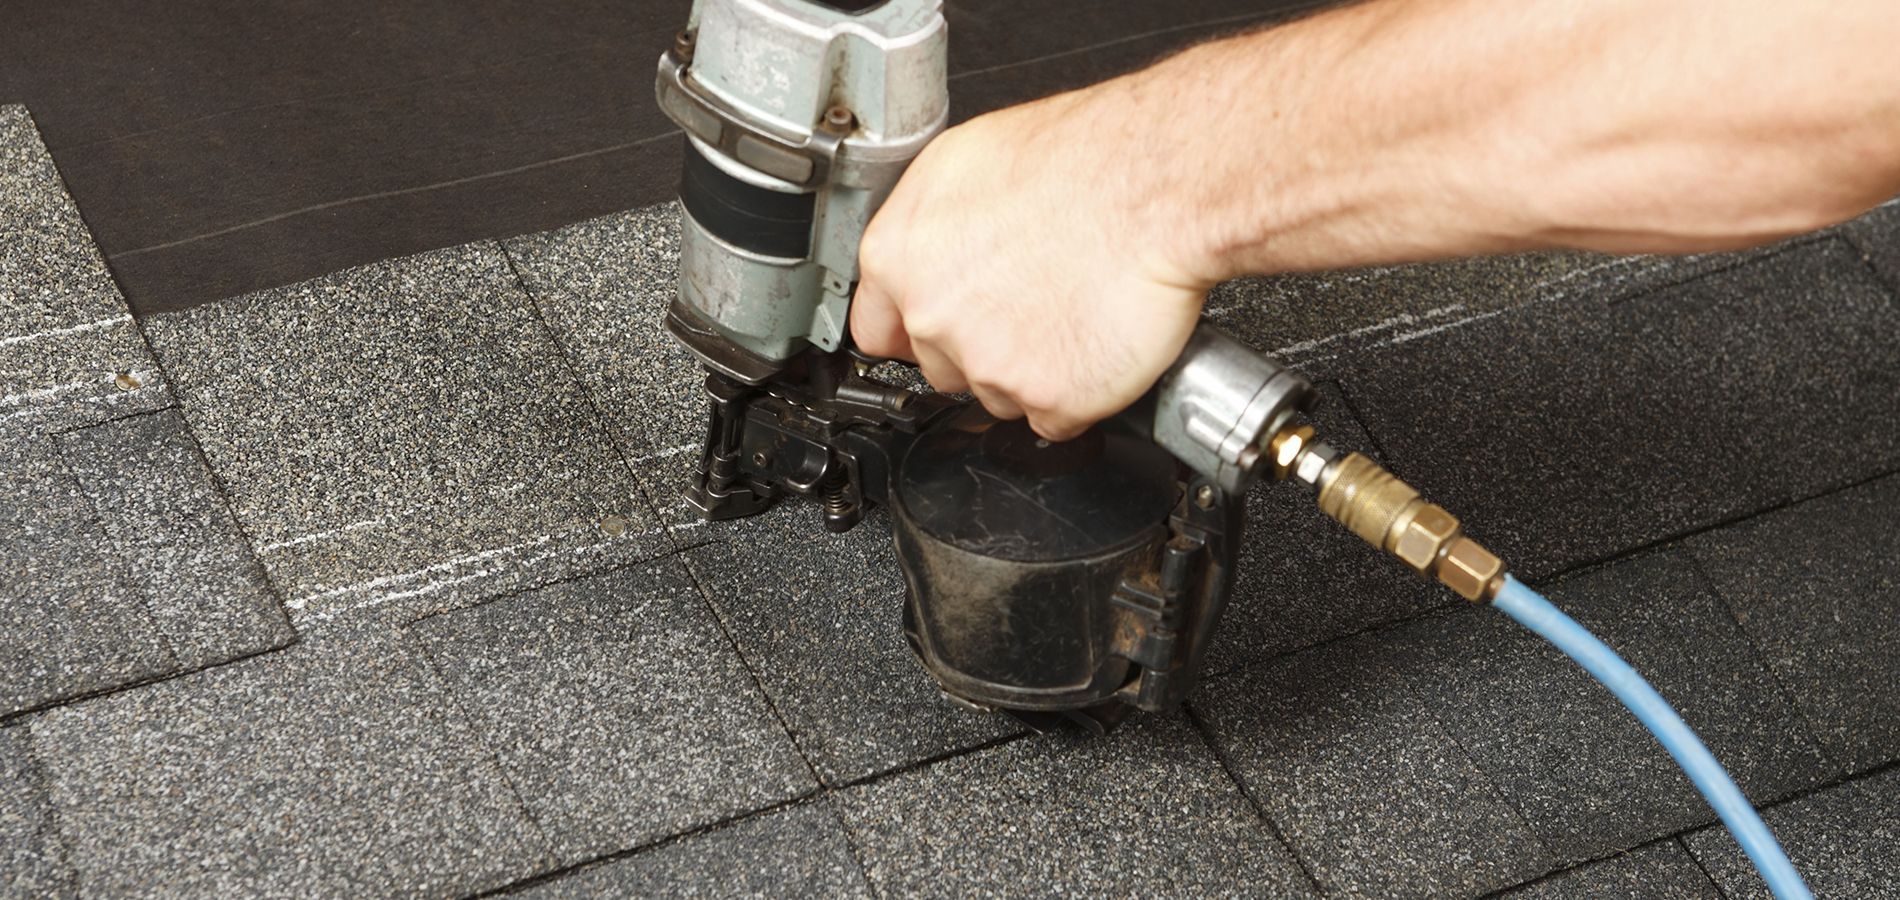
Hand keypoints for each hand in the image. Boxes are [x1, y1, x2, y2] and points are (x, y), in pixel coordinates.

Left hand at [849, 80, 1214, 440]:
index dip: (915, 329)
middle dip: (979, 346)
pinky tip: (1093, 340)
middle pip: (941, 367)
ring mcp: (990, 367)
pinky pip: (1056, 418)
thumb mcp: (967, 158)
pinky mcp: (1050, 401)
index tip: (942, 327)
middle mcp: (934, 319)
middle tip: (1028, 302)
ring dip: (1029, 370)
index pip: (877, 331)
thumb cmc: (1080, 160)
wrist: (1156, 186)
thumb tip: (927, 249)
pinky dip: (1078, 392)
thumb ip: (927, 224)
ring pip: (998, 395)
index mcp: (900, 258)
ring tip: (1070, 308)